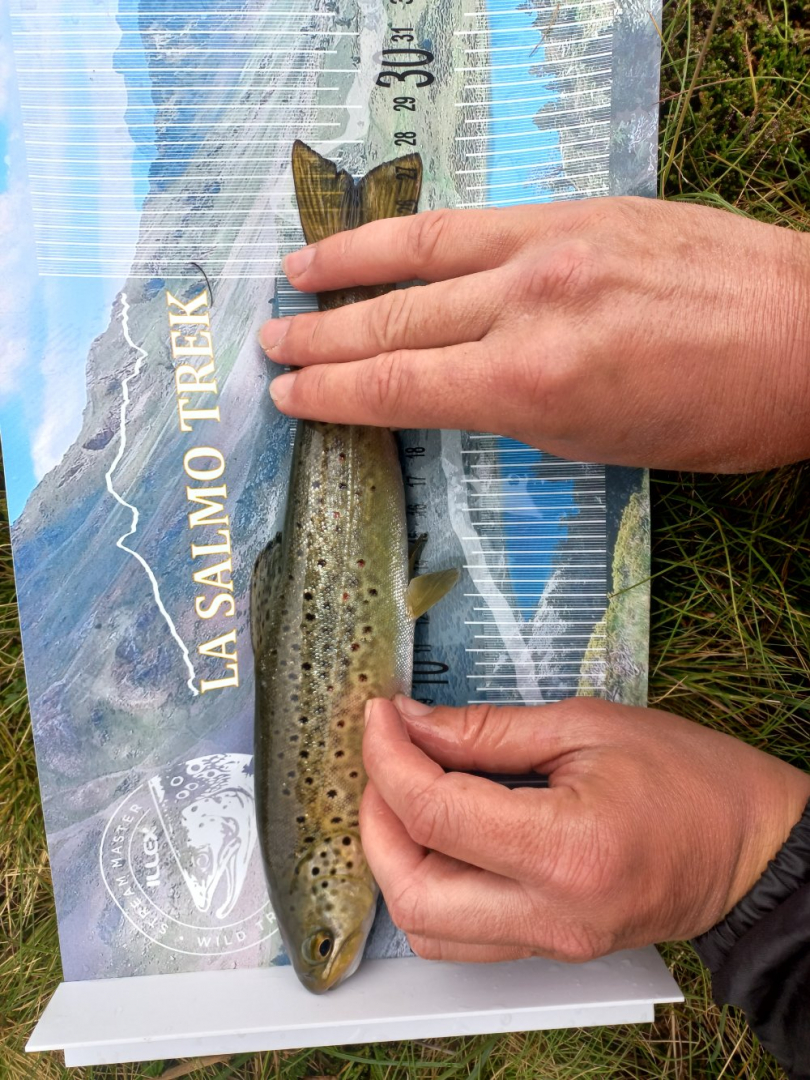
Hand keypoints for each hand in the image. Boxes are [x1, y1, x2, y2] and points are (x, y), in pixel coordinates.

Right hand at [260, 199, 809, 471]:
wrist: (807, 332)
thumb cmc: (714, 414)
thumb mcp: (601, 442)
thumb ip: (515, 408)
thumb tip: (460, 385)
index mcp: (534, 382)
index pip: (402, 386)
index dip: (337, 394)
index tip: (290, 396)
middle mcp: (528, 304)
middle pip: (397, 320)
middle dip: (325, 337)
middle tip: (271, 343)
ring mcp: (550, 245)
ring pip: (421, 254)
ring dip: (348, 265)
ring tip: (294, 276)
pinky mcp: (576, 210)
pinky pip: (474, 223)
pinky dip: (414, 234)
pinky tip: (381, 240)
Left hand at [359, 695, 809, 962]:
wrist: (753, 845)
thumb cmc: (689, 775)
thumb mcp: (585, 726)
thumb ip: (485, 730)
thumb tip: (411, 724)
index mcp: (565, 849)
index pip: (435, 812)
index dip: (389, 757)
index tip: (380, 716)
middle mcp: (551, 913)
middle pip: (412, 890)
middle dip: (376, 818)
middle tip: (385, 757)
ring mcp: (551, 942)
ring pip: (427, 927)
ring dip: (396, 857)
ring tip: (406, 792)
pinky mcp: (552, 948)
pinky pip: (461, 935)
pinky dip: (430, 883)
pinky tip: (440, 832)